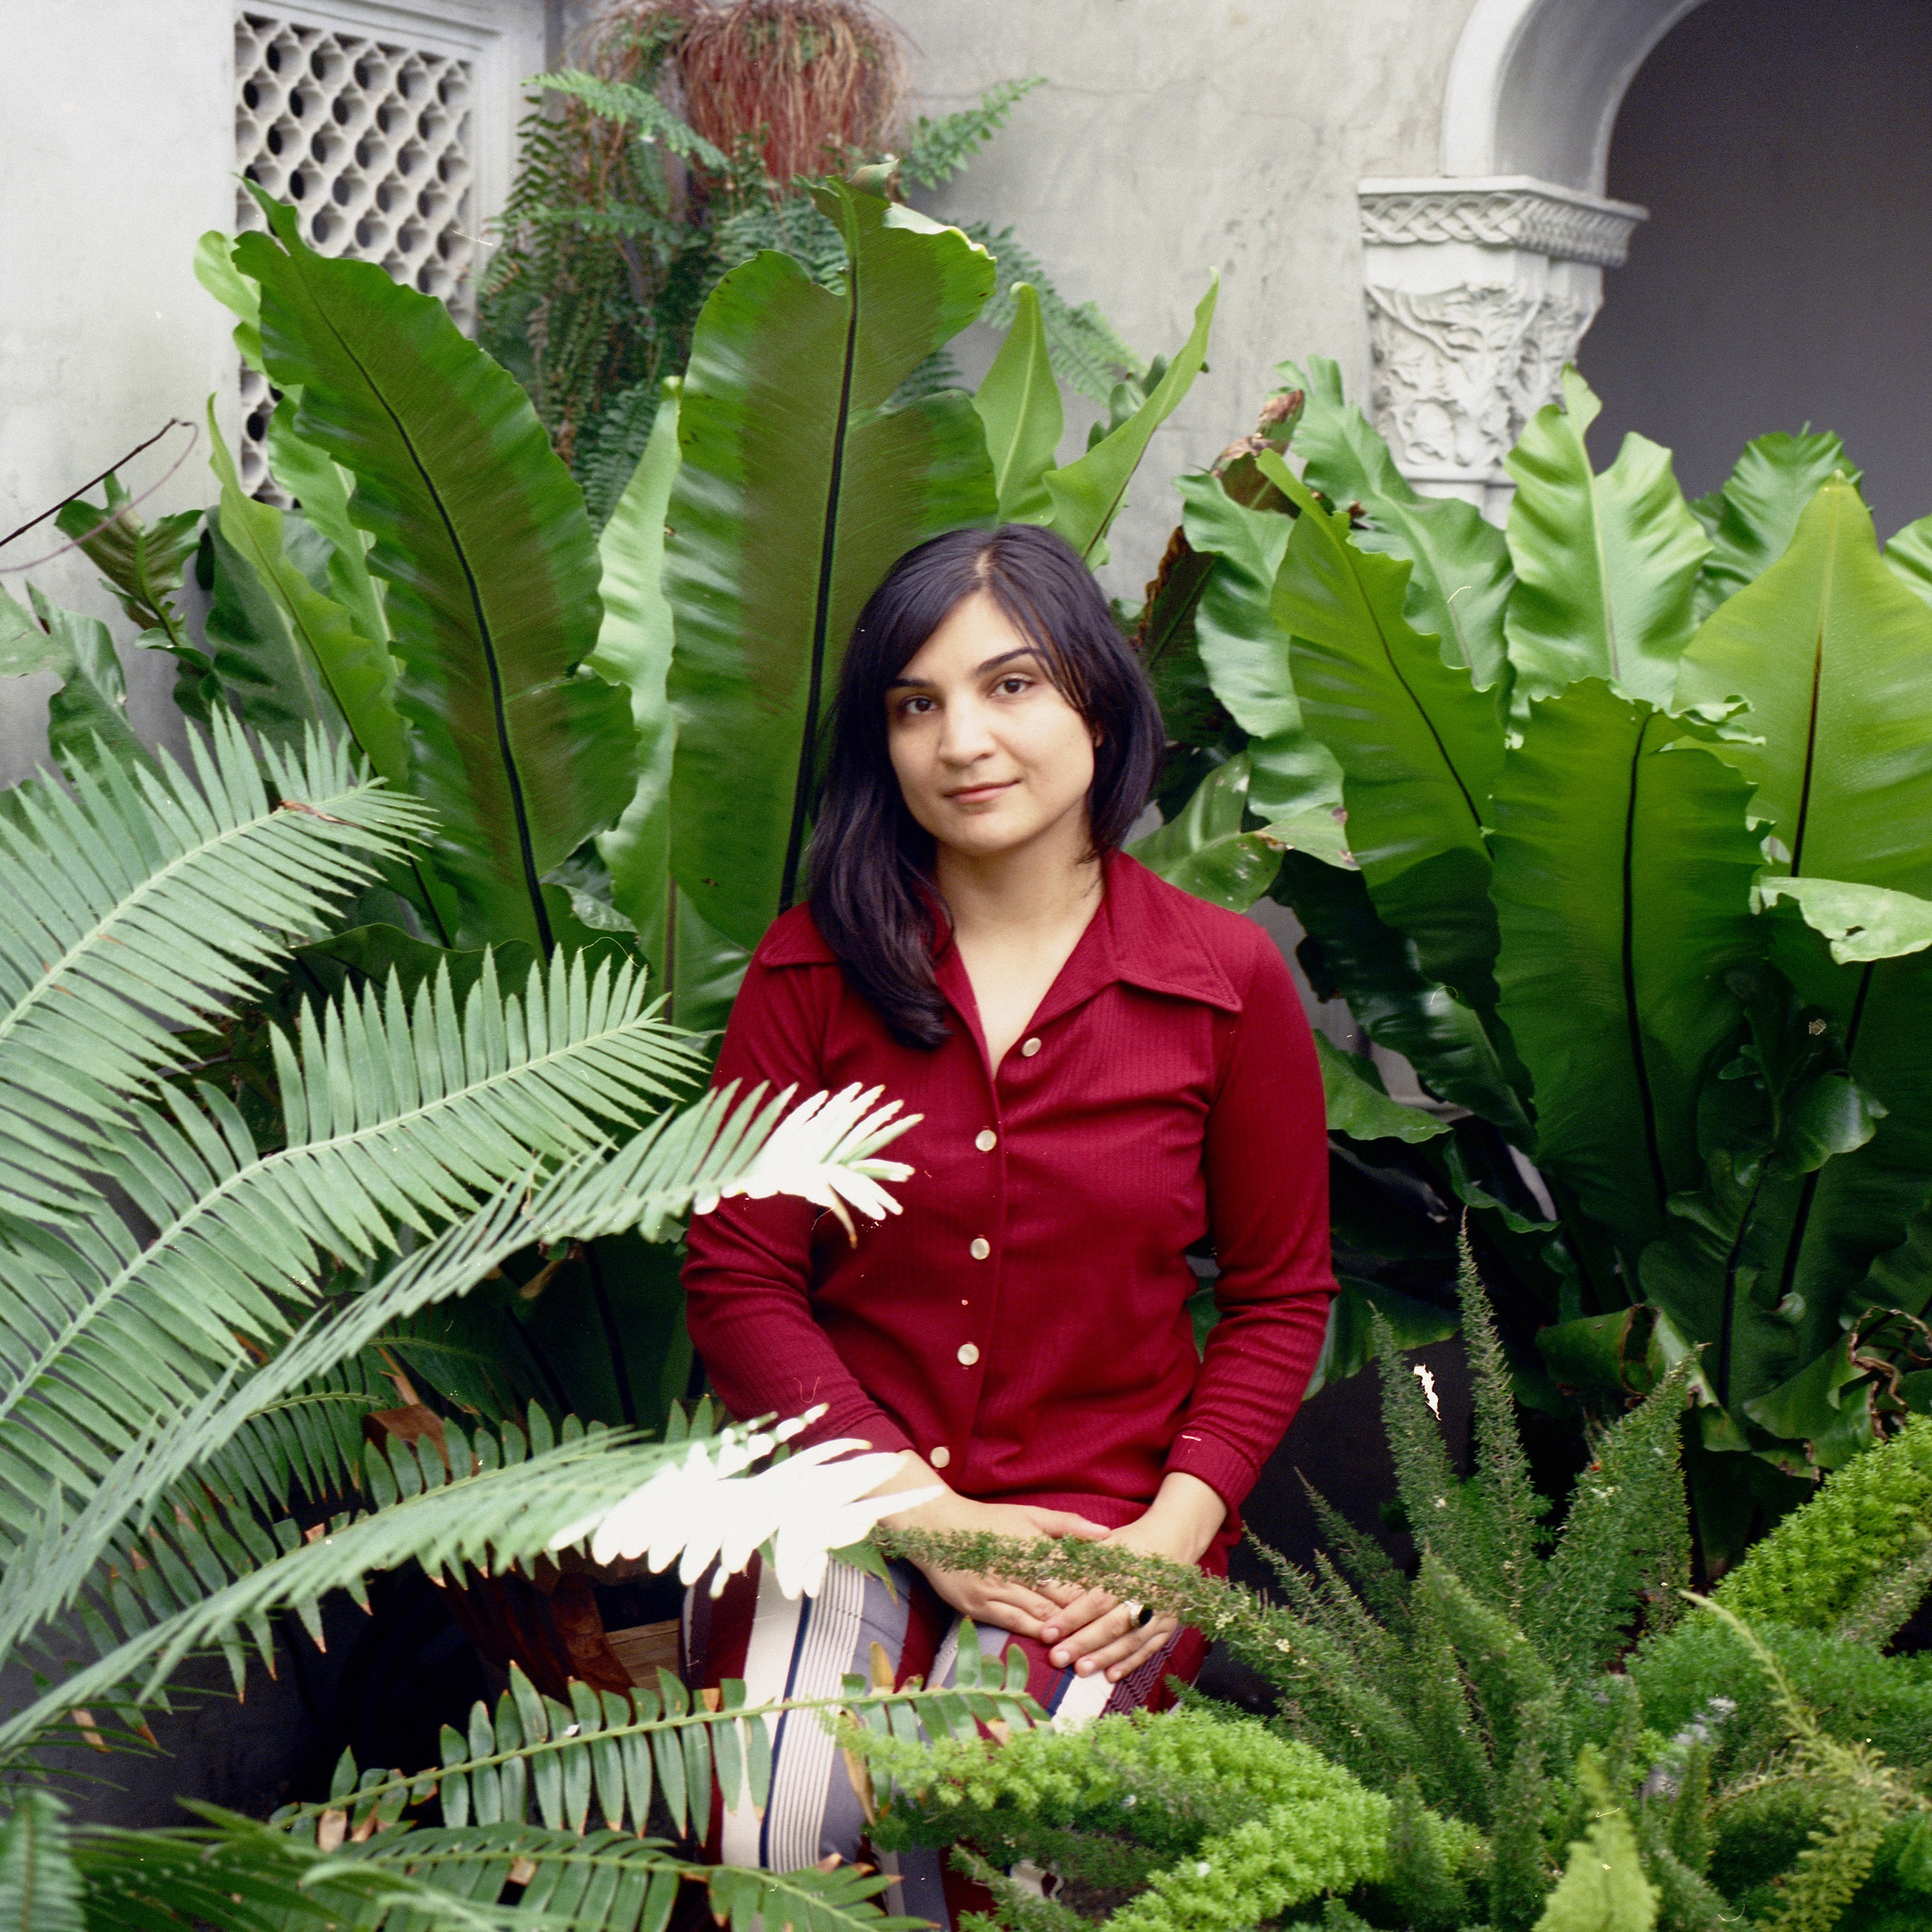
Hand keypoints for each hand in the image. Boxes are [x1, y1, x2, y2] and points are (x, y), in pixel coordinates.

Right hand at [873, 1456, 1106, 1640]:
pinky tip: (1052, 1642)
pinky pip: (1012, 1625)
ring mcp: (994, 1591)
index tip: (1116, 1601)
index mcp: (1030, 1546)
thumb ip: (1068, 1525)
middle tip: (1109, 1629)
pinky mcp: (977, 1608)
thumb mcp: (1029, 1514)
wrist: (938, 1529)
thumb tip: (1106, 1534)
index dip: (1094, 1591)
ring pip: (1038, 1616)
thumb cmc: (989, 1520)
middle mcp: (1014, 1570)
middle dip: (1083, 1617)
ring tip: (1088, 1642)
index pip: (1071, 1574)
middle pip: (1058, 1599)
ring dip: (1063, 1631)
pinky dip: (1035, 1633)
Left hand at [1040, 1472, 1225, 1684]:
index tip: (1047, 1633)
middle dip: (1083, 1643)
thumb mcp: (1104, 1545)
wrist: (1172, 1543)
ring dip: (1104, 1657)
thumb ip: (1078, 1564)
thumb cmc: (1128, 1545)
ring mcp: (1160, 1612)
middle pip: (1111, 1624)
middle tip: (1057, 1658)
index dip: (1070, 1617)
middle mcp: (1144, 1593)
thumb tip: (1043, 1578)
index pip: (1095, 1599)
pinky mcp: (1168, 1625)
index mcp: (1125, 1571)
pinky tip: (1110, 1675)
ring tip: (1080, 1671)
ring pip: (1130, 1640)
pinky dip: (1130, 1663)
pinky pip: (1149, 1649)